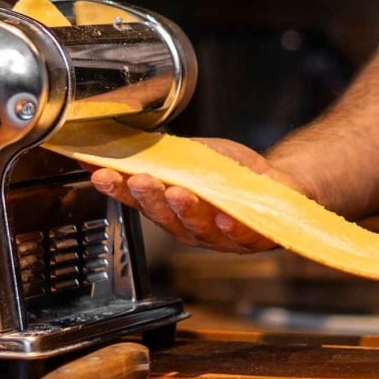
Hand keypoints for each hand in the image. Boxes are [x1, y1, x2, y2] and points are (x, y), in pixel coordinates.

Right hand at [90, 139, 305, 254]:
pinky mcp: (252, 237)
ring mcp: (220, 236)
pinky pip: (240, 236)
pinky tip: (223, 215)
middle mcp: (190, 227)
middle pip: (165, 217)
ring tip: (177, 192)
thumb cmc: (231, 175)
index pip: (139, 200)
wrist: (277, 187)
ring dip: (186, 210)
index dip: (118, 189)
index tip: (102, 174)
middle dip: (151, 198)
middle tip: (138, 180)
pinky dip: (231, 227)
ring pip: (199, 227)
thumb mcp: (194, 158)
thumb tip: (121, 141)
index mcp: (171, 209)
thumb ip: (162, 154)